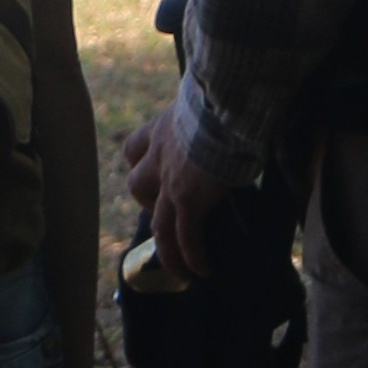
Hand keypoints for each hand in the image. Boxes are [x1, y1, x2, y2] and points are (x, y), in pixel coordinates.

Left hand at [120, 92, 241, 285]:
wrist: (227, 106)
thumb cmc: (226, 97)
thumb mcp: (207, 101)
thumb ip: (209, 113)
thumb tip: (233, 111)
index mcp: (162, 129)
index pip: (135, 148)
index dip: (140, 162)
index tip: (151, 171)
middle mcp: (159, 157)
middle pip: (137, 185)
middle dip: (148, 202)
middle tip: (168, 212)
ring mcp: (171, 181)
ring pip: (159, 223)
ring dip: (167, 248)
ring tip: (180, 270)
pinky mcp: (189, 200)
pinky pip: (186, 236)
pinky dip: (192, 255)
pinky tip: (203, 270)